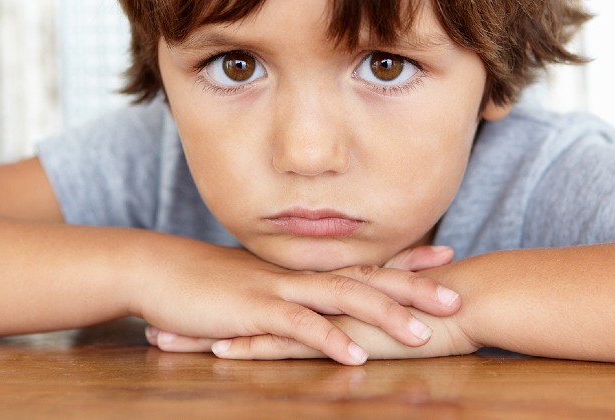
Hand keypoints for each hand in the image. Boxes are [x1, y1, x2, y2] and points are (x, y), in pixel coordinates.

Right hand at [133, 236, 460, 365]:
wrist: (158, 271)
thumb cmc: (206, 286)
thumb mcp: (254, 288)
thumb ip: (287, 295)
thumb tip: (314, 304)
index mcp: (303, 272)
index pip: (364, 263)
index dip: (405, 263)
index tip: (446, 259)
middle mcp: (298, 276)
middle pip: (366, 278)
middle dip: (413, 288)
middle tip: (456, 298)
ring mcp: (278, 290)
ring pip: (341, 299)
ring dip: (383, 316)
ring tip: (422, 334)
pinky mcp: (254, 310)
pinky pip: (298, 325)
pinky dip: (328, 339)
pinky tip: (354, 355)